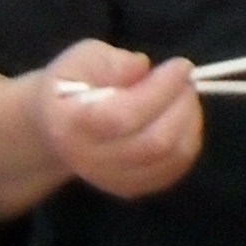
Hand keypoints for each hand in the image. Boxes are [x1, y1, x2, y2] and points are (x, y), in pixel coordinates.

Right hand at [31, 40, 203, 198]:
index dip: (160, 90)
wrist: (56, 125)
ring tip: (184, 95)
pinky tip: (182, 117)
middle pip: (153, 143)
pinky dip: (189, 139)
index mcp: (69, 124)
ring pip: (170, 158)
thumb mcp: (82, 58)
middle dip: (181, 105)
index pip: (123, 116)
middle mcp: (88, 159)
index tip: (180, 66)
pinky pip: (174, 168)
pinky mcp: (130, 187)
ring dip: (189, 121)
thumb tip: (142, 67)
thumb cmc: (72, 84)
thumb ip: (110, 62)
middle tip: (187, 78)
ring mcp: (110, 179)